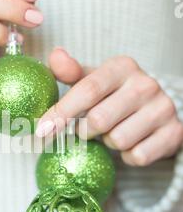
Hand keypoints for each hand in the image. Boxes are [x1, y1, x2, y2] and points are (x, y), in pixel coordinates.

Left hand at [36, 48, 182, 165]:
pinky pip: (137, 156)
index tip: (42, 130)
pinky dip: (127, 156)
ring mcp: (163, 108)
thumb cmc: (115, 95)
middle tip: (87, 129)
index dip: (61, 112)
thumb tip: (55, 55)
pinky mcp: (173, 132)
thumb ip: (71, 72)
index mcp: (122, 67)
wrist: (157, 110)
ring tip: (114, 131)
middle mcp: (146, 84)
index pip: (87, 90)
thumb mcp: (93, 80)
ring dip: (108, 143)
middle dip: (85, 131)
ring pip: (118, 141)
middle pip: (99, 120)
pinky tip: (131, 142)